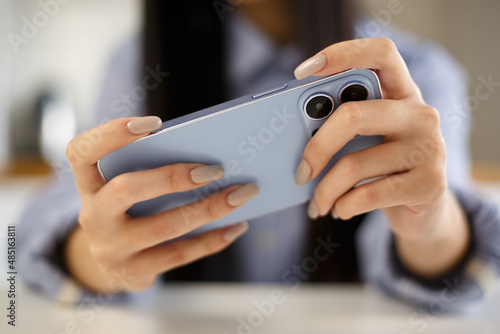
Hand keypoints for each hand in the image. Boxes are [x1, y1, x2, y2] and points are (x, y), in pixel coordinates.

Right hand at [65, 116, 257, 292]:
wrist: (114, 264)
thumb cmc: (131, 212)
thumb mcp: (128, 189)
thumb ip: (152, 169)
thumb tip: (209, 155)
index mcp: (90, 185)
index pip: (81, 152)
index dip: (111, 133)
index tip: (154, 124)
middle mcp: (93, 216)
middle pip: (126, 189)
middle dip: (174, 176)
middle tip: (216, 170)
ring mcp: (110, 249)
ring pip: (163, 226)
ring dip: (210, 208)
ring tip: (243, 193)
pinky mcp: (133, 273)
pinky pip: (180, 255)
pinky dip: (213, 239)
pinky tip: (237, 226)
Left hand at [294, 38, 468, 277]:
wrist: (422, 212)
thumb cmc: (382, 169)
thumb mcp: (366, 142)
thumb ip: (342, 127)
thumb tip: (290, 135)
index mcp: (401, 93)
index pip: (381, 53)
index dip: (342, 53)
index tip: (301, 73)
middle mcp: (420, 114)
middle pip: (353, 115)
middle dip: (316, 148)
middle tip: (300, 173)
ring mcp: (429, 148)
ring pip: (355, 165)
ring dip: (325, 191)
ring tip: (317, 203)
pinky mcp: (429, 184)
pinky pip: (369, 194)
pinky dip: (344, 206)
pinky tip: (340, 210)